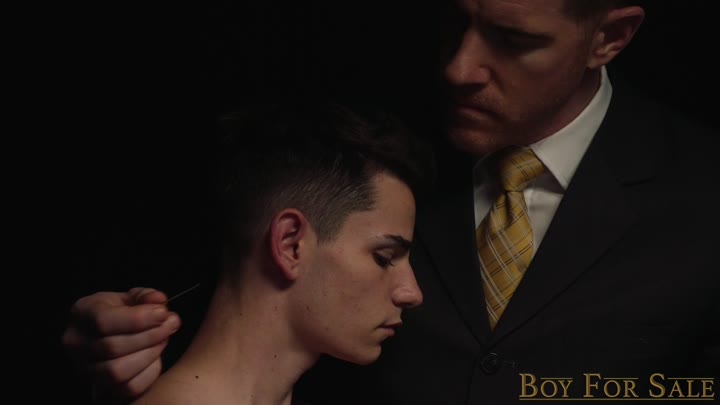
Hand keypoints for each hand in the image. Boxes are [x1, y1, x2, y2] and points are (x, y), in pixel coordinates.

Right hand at [62, 288, 180, 398]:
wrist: (110, 334)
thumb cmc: (121, 313)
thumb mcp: (131, 296)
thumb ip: (146, 296)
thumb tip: (159, 301)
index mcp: (82, 313)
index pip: (104, 321)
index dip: (139, 319)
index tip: (163, 313)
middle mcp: (77, 343)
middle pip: (113, 347)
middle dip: (150, 335)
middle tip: (170, 324)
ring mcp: (86, 368)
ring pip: (118, 371)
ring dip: (149, 354)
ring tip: (163, 339)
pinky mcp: (102, 387)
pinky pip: (129, 388)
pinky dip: (149, 373)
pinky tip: (156, 357)